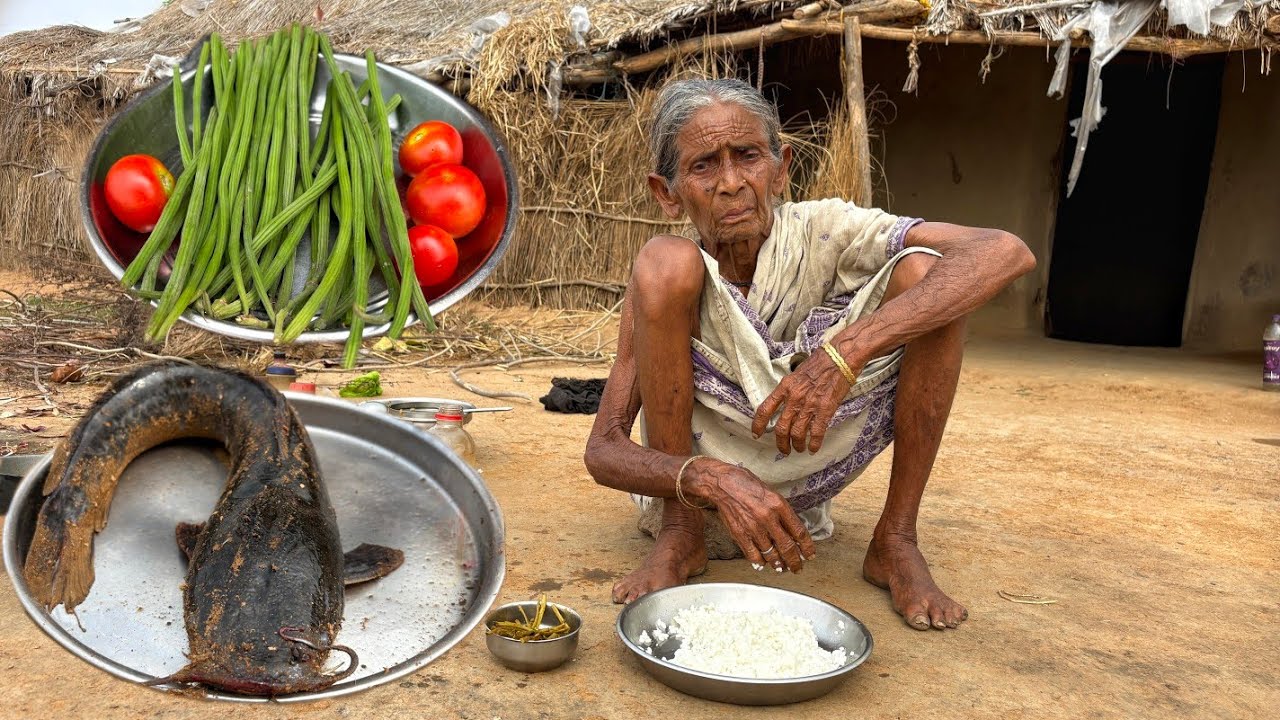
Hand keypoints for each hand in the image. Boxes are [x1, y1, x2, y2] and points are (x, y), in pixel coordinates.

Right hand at [687, 459, 816, 571]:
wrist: (722, 484)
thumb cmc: (747, 485)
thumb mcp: (772, 493)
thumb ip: (782, 512)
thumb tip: (793, 532)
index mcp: (779, 505)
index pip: (799, 532)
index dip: (807, 547)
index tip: (810, 555)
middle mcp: (768, 518)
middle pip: (787, 547)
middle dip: (795, 561)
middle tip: (797, 568)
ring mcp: (753, 528)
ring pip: (771, 554)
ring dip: (778, 565)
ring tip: (781, 568)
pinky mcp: (740, 534)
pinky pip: (753, 555)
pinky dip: (759, 562)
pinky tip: (763, 564)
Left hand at [751, 346, 861, 455]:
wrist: (840, 357)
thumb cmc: (820, 363)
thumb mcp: (797, 374)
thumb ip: (789, 390)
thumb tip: (784, 404)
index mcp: (785, 387)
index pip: (765, 409)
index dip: (758, 424)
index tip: (756, 434)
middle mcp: (794, 398)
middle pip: (781, 428)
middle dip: (781, 443)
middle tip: (784, 450)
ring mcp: (810, 404)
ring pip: (797, 433)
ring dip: (797, 445)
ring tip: (799, 449)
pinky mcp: (825, 409)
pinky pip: (816, 432)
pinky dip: (814, 444)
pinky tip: (813, 449)